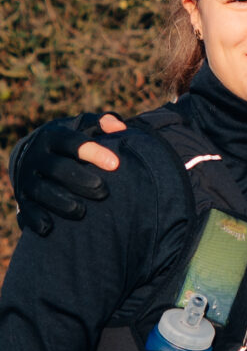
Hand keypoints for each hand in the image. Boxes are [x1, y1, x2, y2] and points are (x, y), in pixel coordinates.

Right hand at [12, 113, 123, 235]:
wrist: (30, 156)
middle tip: (103, 191)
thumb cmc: (67, 142)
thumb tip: (120, 127)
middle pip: (58, 168)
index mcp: (52, 137)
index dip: (93, 152)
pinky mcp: (22, 198)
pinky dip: (36, 218)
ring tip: (81, 211)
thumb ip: (101, 124)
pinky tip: (50, 227)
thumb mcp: (81, 128)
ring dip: (61, 202)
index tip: (115, 164)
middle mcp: (37, 157)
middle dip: (81, 180)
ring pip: (42, 191)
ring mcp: (28, 178)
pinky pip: (27, 210)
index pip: (72, 142)